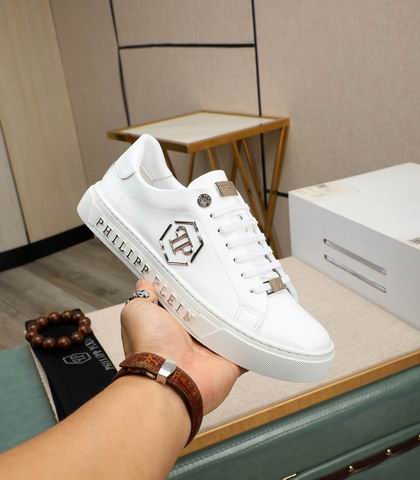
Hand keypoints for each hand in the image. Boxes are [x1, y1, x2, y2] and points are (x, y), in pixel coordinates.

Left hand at [121, 279, 244, 413]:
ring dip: (236, 315)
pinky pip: (247, 348)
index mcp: (169, 325)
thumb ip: (143, 295)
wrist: (170, 378)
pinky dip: (254, 339)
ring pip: (229, 327)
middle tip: (227, 276)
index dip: (188, 287)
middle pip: (208, 312)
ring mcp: (211, 350)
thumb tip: (146, 281)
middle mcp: (190, 338)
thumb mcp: (137, 311)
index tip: (198, 268)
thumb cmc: (150, 345)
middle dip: (215, 297)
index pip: (182, 301)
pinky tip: (261, 322)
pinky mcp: (230, 361)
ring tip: (248, 291)